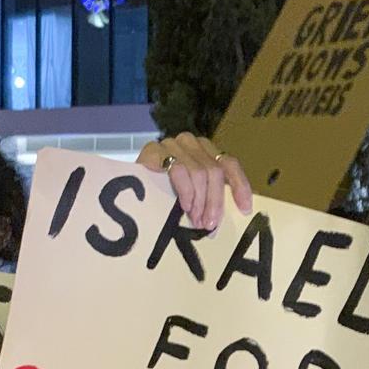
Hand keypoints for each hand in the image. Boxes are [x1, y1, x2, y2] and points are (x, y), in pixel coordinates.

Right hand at [135, 132, 252, 231]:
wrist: (124, 184)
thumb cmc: (161, 192)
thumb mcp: (192, 193)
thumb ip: (209, 195)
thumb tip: (234, 215)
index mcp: (205, 150)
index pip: (229, 164)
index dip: (240, 186)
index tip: (245, 210)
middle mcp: (191, 143)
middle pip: (215, 171)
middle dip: (215, 202)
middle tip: (210, 225)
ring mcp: (173, 144)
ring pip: (200, 172)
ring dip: (200, 201)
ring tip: (196, 221)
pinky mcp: (154, 150)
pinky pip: (179, 170)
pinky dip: (186, 191)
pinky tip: (185, 206)